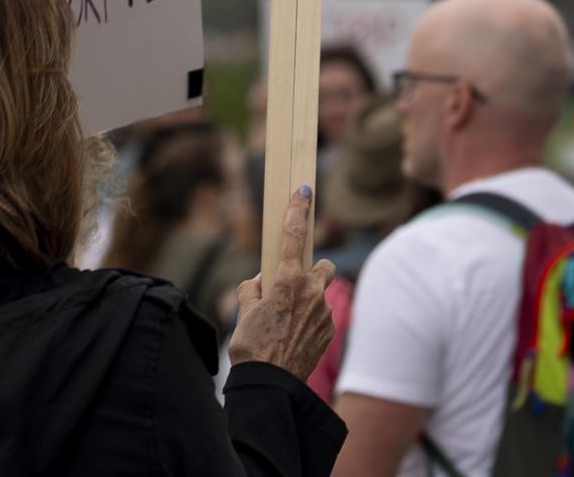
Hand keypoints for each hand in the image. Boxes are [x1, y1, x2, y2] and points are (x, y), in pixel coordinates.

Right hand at [227, 185, 336, 383]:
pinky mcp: (330, 330)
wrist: (271, 384)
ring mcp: (324, 312)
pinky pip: (322, 315)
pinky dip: (311, 319)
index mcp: (287, 279)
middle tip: (296, 282)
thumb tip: (261, 283)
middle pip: (324, 265)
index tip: (303, 190)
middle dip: (314, 269)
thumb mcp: (244, 310)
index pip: (294, 235)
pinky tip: (295, 335)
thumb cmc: (252, 345)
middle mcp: (311, 291)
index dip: (298, 210)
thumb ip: (253, 289)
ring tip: (288, 320)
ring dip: (309, 299)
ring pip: (322, 293)